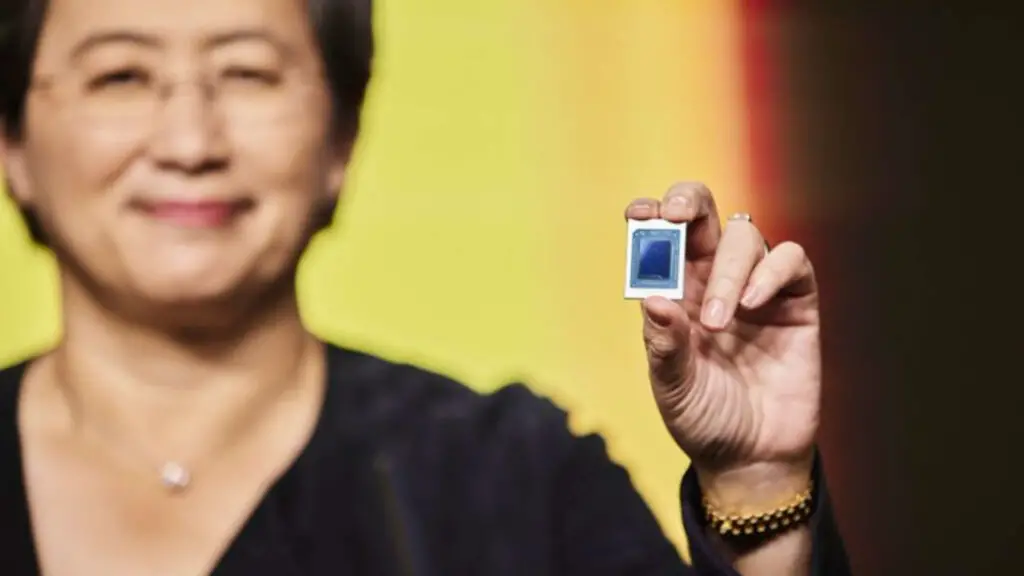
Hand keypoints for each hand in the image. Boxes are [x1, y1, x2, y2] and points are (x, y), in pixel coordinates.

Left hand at [629, 183, 820, 503]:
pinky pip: (791, 261)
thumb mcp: (673, 387)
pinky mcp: (796, 303)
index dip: (652, 215)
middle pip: (705, 216)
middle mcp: (714, 282)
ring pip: (744, 238)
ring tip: (718, 322)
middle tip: (675, 219)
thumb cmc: (704, 418)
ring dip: (728, 270)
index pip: (663, 237)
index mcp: (676, 293)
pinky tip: (752, 304)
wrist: (751, 459)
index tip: (638, 214)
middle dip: (687, 203)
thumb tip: (653, 297)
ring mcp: (757, 289)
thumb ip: (664, 344)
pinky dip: (771, 272)